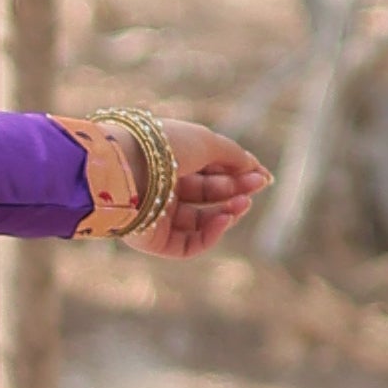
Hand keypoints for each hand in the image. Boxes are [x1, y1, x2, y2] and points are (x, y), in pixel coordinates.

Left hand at [129, 124, 267, 256]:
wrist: (125, 168)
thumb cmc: (162, 147)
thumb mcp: (206, 142)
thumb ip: (233, 156)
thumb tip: (255, 168)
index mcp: (169, 160)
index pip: (209, 170)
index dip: (237, 173)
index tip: (262, 176)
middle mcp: (162, 187)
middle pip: (207, 194)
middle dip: (235, 190)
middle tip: (256, 187)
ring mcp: (157, 215)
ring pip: (201, 221)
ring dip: (227, 212)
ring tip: (243, 203)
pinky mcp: (153, 241)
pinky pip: (188, 244)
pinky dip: (210, 234)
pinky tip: (224, 219)